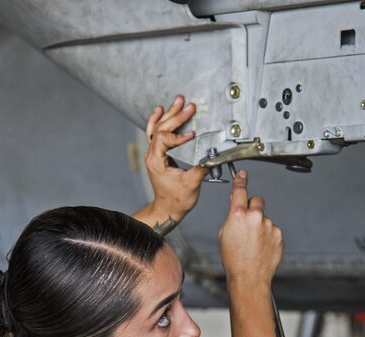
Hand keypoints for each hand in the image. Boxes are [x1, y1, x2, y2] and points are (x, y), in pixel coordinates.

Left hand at [140, 96, 207, 231]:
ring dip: (169, 114)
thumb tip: (212, 154)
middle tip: (188, 106)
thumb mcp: (191, 184)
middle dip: (176, 116)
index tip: (192, 136)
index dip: (178, 136)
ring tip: (179, 101)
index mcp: (157, 161)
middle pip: (161, 128)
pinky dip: (158, 120)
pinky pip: (154, 132)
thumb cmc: (177, 199)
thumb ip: (201, 167)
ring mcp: (154, 153)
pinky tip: (161, 110)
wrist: (168, 208)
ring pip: (158, 127)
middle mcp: (152, 155)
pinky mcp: (158, 154)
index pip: (164, 139)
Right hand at [219, 171, 282, 287]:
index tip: (242, 175)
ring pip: (264, 218)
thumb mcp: (224, 234)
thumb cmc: (234, 259)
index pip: (240, 190)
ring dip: (260, 226)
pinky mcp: (278, 234)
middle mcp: (255, 217)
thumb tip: (236, 204)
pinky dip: (268, 236)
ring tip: (253, 243)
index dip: (240, 181)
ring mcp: (269, 225)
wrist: (249, 277)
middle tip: (248, 222)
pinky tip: (261, 247)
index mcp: (238, 215)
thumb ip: (232, 216)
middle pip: (257, 200)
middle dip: (253, 207)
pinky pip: (272, 230)